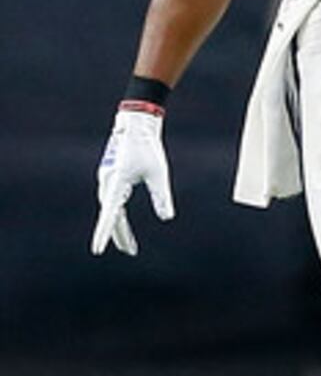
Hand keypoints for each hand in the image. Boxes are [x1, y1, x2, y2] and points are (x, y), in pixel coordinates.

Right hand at [93, 104, 172, 255]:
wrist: (136, 124)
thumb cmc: (148, 146)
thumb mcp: (159, 172)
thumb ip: (161, 196)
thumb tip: (167, 218)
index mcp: (117, 182)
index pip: (110, 214)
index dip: (104, 233)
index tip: (98, 250)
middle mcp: (108, 183)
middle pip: (111, 215)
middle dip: (119, 234)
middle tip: (131, 251)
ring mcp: (107, 180)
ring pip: (111, 209)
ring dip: (119, 226)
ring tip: (129, 244)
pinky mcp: (111, 177)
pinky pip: (112, 201)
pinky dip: (117, 214)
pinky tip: (122, 222)